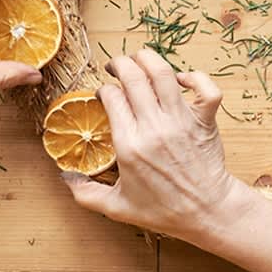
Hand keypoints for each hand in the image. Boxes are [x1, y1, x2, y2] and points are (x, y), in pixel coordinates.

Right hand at [60, 50, 271, 271]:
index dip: (104, 90)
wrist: (207, 212)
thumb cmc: (163, 211)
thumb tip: (64, 178)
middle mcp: (154, 127)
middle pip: (134, 77)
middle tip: (115, 67)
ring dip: (148, 59)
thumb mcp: (117, 207)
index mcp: (130, 144)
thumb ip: (85, 194)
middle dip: (120, 64)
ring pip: (164, 73)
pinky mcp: (204, 120)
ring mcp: (182, 121)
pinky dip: (194, 77)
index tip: (104, 95)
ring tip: (140, 59)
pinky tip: (182, 80)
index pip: (112, 97)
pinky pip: (205, 88)